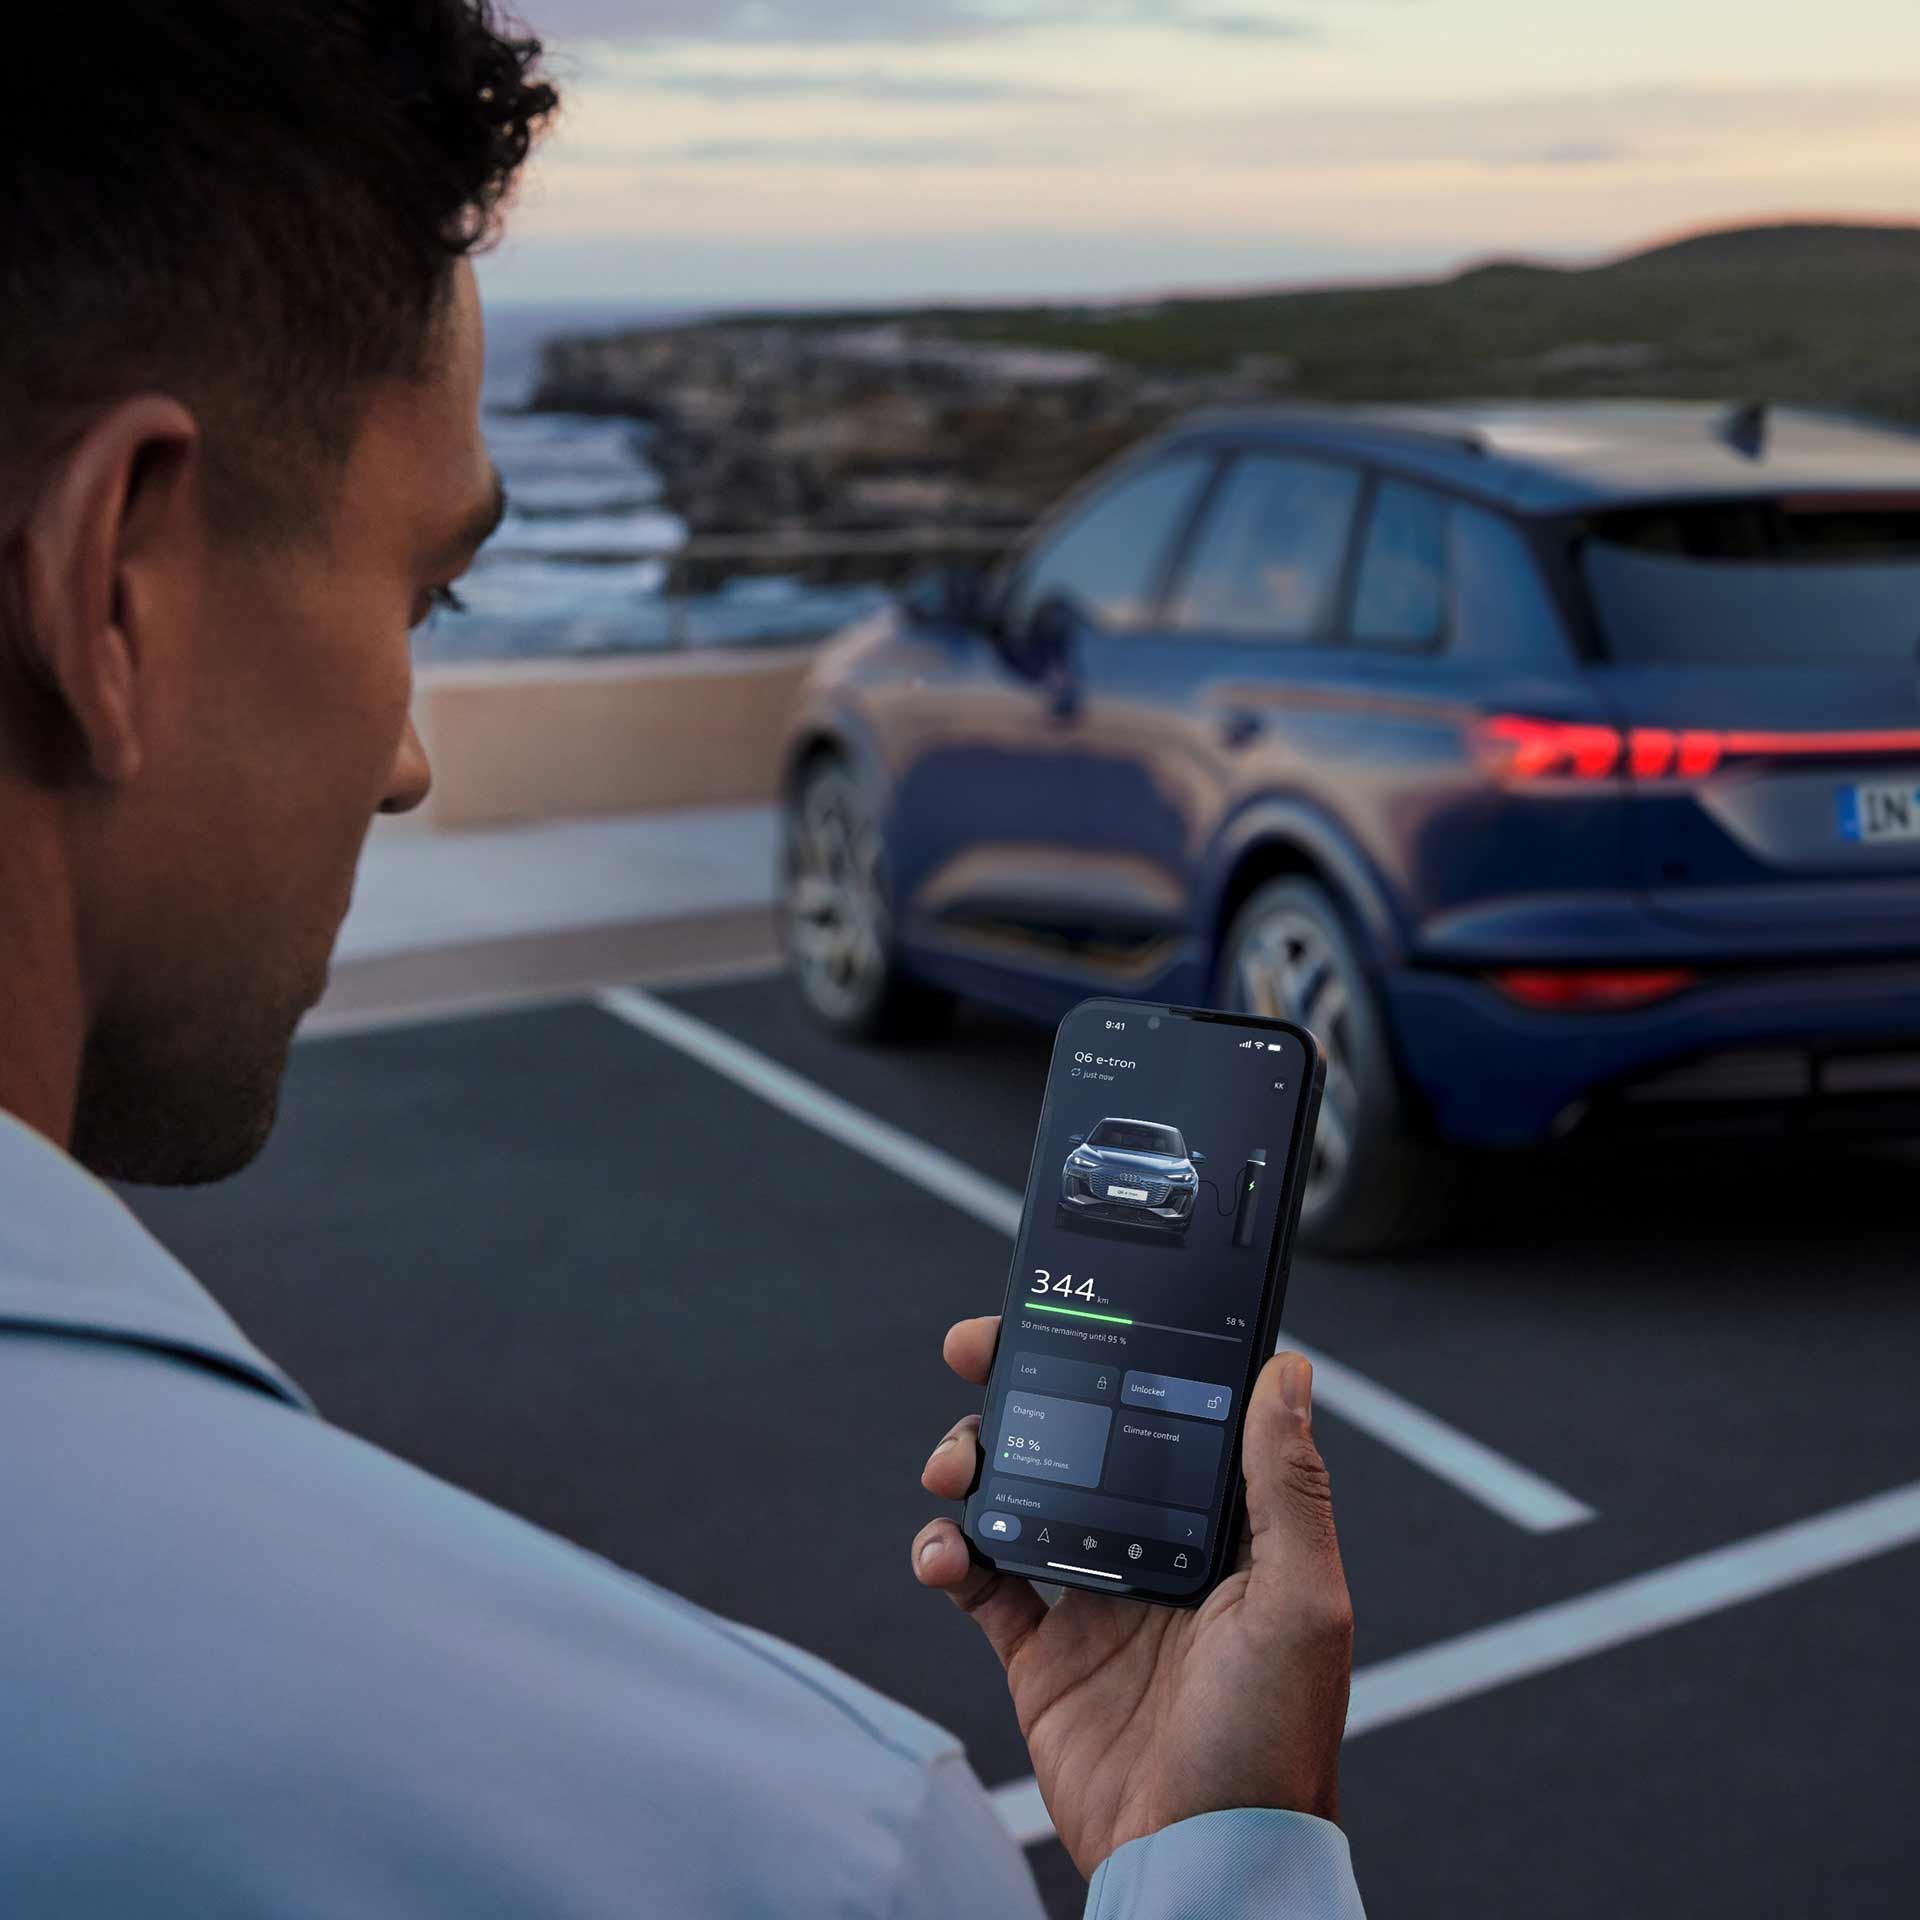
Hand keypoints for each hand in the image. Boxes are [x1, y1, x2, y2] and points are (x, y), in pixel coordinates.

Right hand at [913, 1316, 1353, 1878]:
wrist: (1197, 1864)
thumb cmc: (1272, 1744)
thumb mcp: (1302, 1602)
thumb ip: (1287, 1485)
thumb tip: (1288, 1369)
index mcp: (1220, 1525)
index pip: (1161, 1408)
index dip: (1113, 1352)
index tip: (1066, 1308)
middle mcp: (1152, 1543)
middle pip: (1077, 1433)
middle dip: (1021, 1383)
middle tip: (976, 1350)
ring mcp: (1092, 1594)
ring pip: (1018, 1488)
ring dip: (974, 1461)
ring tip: (955, 1470)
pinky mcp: (1039, 1650)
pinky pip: (978, 1577)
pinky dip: (947, 1550)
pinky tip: (944, 1550)